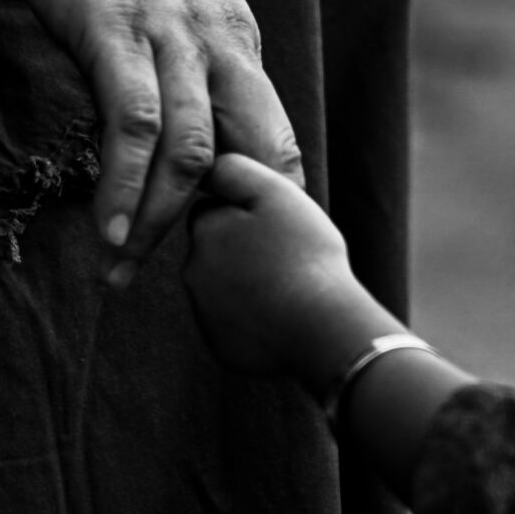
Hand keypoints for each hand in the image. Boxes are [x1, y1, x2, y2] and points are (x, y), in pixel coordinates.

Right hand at [0, 0, 304, 285]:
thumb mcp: (153, 5)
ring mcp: (172, 32)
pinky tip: (110, 229)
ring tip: (126, 272)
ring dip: (161, 225)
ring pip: (193, 152)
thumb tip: (162, 133)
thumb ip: (170, 63)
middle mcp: (221, 35)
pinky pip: (135, 126)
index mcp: (235, 33)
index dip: (260, 203)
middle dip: (230, 229)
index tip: (235, 259)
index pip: (269, 135)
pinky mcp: (117, 30)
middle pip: (252, 153)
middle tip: (195, 286)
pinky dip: (125, 186)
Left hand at [185, 154, 377, 380]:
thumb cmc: (305, 256)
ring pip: (223, 290)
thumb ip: (235, 171)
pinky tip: (283, 317)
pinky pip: (234, 327)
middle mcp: (193, 272)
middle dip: (242, 252)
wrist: (322, 328)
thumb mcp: (275, 194)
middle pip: (215, 252)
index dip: (245, 216)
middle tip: (285, 259)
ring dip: (247, 286)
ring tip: (287, 289)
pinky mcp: (221, 347)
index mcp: (205, 230)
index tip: (275, 228)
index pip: (212, 213)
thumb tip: (208, 166)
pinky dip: (253, 321)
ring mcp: (205, 314)